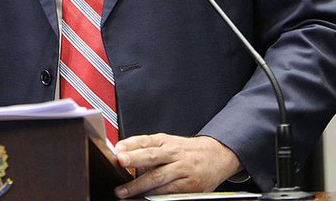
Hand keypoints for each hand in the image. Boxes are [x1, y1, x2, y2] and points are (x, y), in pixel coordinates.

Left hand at [112, 133, 240, 198]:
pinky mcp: (190, 186)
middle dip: (135, 159)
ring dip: (140, 185)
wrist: (217, 155)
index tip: (118, 149)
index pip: (146, 141)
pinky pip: (170, 191)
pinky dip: (156, 195)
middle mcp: (174, 154)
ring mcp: (182, 170)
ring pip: (159, 177)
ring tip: (124, 191)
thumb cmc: (187, 151)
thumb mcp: (168, 142)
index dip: (131, 144)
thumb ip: (147, 147)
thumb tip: (123, 153)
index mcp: (166, 141)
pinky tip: (145, 197)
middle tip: (120, 161)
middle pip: (152, 156)